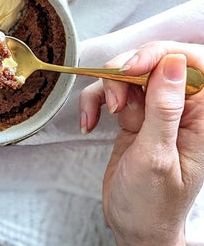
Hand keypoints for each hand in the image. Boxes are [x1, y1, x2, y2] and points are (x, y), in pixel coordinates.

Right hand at [80, 41, 203, 245]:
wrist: (133, 228)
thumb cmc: (153, 204)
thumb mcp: (156, 155)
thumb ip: (164, 108)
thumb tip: (171, 61)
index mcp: (199, 117)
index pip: (190, 63)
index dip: (160, 55)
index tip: (132, 67)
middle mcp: (179, 109)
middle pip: (152, 62)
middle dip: (126, 73)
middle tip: (115, 100)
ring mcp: (153, 111)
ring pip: (126, 74)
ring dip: (107, 89)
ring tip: (105, 115)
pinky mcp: (132, 116)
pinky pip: (109, 92)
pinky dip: (94, 103)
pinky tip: (89, 123)